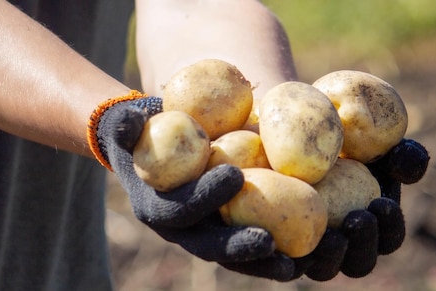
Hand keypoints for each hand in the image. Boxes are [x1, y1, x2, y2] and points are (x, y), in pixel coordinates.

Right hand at [90, 95, 295, 280]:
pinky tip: (311, 249)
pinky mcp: (229, 232)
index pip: (180, 209)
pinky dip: (279, 252)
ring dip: (265, 263)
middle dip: (238, 247)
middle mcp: (183, 231)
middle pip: (211, 246)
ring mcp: (207, 235)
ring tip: (297, 263)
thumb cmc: (146, 135)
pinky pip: (254, 247)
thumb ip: (125, 126)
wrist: (154, 153)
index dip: (204, 196)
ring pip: (236, 257)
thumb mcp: (129, 126)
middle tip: (269, 241)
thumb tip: (127, 120)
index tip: (235, 175)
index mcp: (157, 209)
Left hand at [283, 139, 429, 280]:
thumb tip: (404, 167)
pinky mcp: (277, 252)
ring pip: (323, 269)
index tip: (381, 202)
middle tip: (358, 217)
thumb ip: (399, 153)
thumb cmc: (340, 142)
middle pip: (359, 263)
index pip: (389, 239)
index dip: (390, 226)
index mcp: (372, 226)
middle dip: (363, 244)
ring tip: (331, 236)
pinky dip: (279, 260)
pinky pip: (278, 265)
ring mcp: (310, 253)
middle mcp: (343, 246)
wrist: (288, 140)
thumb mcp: (374, 142)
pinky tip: (277, 240)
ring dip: (330, 256)